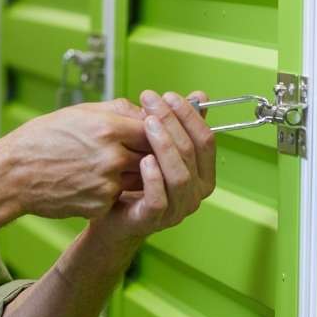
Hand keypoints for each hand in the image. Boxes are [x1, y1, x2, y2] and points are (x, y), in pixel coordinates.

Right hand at [0, 99, 149, 220]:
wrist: (15, 174)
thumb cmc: (43, 138)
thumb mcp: (79, 112)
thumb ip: (117, 110)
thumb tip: (145, 113)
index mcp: (108, 128)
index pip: (153, 129)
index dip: (155, 130)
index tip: (153, 131)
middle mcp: (111, 157)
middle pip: (152, 155)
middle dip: (147, 152)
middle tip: (136, 149)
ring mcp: (107, 184)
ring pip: (140, 177)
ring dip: (134, 172)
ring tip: (112, 164)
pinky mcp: (101, 205)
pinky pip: (120, 195)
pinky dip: (113, 189)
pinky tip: (93, 181)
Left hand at [92, 90, 215, 242]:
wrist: (111, 215)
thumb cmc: (136, 179)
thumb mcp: (158, 148)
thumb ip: (179, 125)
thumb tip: (200, 96)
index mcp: (203, 174)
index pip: (205, 140)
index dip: (189, 116)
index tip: (169, 96)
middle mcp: (195, 193)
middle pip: (191, 153)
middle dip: (172, 122)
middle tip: (152, 101)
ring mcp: (176, 209)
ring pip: (179, 175)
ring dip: (165, 145)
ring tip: (148, 123)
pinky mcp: (154, 220)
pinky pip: (159, 199)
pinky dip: (154, 177)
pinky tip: (143, 159)